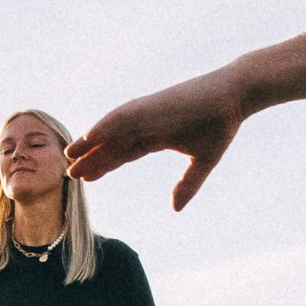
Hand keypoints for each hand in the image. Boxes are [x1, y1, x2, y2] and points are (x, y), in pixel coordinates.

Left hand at [64, 67, 246, 209]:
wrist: (235, 96)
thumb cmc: (220, 125)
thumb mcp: (202, 163)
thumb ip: (187, 185)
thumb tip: (175, 209)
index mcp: (156, 136)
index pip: (124, 153)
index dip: (106, 165)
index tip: (88, 179)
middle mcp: (147, 123)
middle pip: (113, 145)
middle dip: (92, 159)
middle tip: (71, 174)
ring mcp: (147, 113)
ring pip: (112, 131)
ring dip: (91, 143)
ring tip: (70, 156)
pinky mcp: (152, 105)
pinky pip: (122, 116)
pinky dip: (104, 126)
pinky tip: (88, 136)